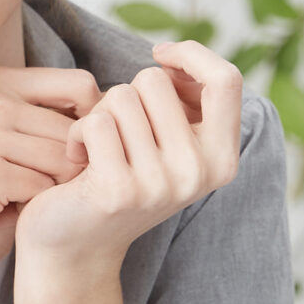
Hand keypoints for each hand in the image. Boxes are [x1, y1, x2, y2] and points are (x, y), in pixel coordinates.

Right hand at [0, 66, 98, 303]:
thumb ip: (45, 116)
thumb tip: (117, 108)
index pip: (81, 85)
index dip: (89, 126)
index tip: (65, 156)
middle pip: (79, 128)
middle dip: (71, 166)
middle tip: (35, 189)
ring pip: (68, 159)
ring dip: (53, 189)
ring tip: (18, 199)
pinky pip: (46, 189)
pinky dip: (34, 208)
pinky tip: (3, 212)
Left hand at [15, 41, 242, 274]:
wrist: (76, 248)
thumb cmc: (118, 181)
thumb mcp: (166, 145)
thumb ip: (182, 104)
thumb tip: (172, 56)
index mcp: (222, 158)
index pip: (227, 80)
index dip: (191, 54)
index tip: (160, 55)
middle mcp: (200, 172)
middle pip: (155, 81)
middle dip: (125, 95)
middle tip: (115, 135)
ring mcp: (162, 183)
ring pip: (120, 97)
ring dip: (98, 116)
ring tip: (97, 152)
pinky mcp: (120, 190)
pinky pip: (95, 122)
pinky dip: (77, 134)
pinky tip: (78, 161)